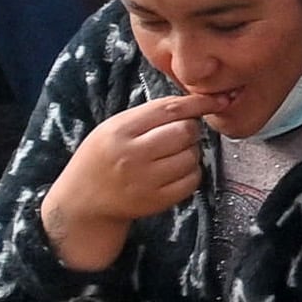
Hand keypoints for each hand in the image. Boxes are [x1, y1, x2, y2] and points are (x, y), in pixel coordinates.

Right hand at [36, 88, 213, 266]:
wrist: (84, 201)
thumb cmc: (102, 158)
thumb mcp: (113, 128)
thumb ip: (148, 116)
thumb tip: (192, 103)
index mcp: (119, 131)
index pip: (168, 110)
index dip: (197, 103)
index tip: (217, 100)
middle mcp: (132, 155)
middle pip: (185, 132)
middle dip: (191, 129)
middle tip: (179, 134)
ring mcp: (146, 180)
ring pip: (192, 156)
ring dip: (191, 151)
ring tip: (172, 154)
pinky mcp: (158, 200)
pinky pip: (193, 180)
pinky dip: (191, 173)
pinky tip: (175, 171)